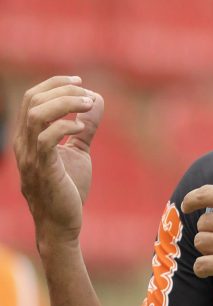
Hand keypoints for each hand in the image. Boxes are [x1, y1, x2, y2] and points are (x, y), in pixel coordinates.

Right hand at [14, 76, 103, 246]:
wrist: (62, 224)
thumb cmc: (68, 188)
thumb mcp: (78, 151)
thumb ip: (85, 127)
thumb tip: (97, 100)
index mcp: (27, 136)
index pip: (31, 98)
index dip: (54, 84)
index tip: (79, 82)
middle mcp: (23, 143)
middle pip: (31, 100)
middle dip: (61, 90)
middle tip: (87, 94)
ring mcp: (30, 156)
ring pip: (36, 115)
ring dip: (65, 104)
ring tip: (88, 105)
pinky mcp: (43, 169)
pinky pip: (46, 138)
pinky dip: (65, 126)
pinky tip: (82, 128)